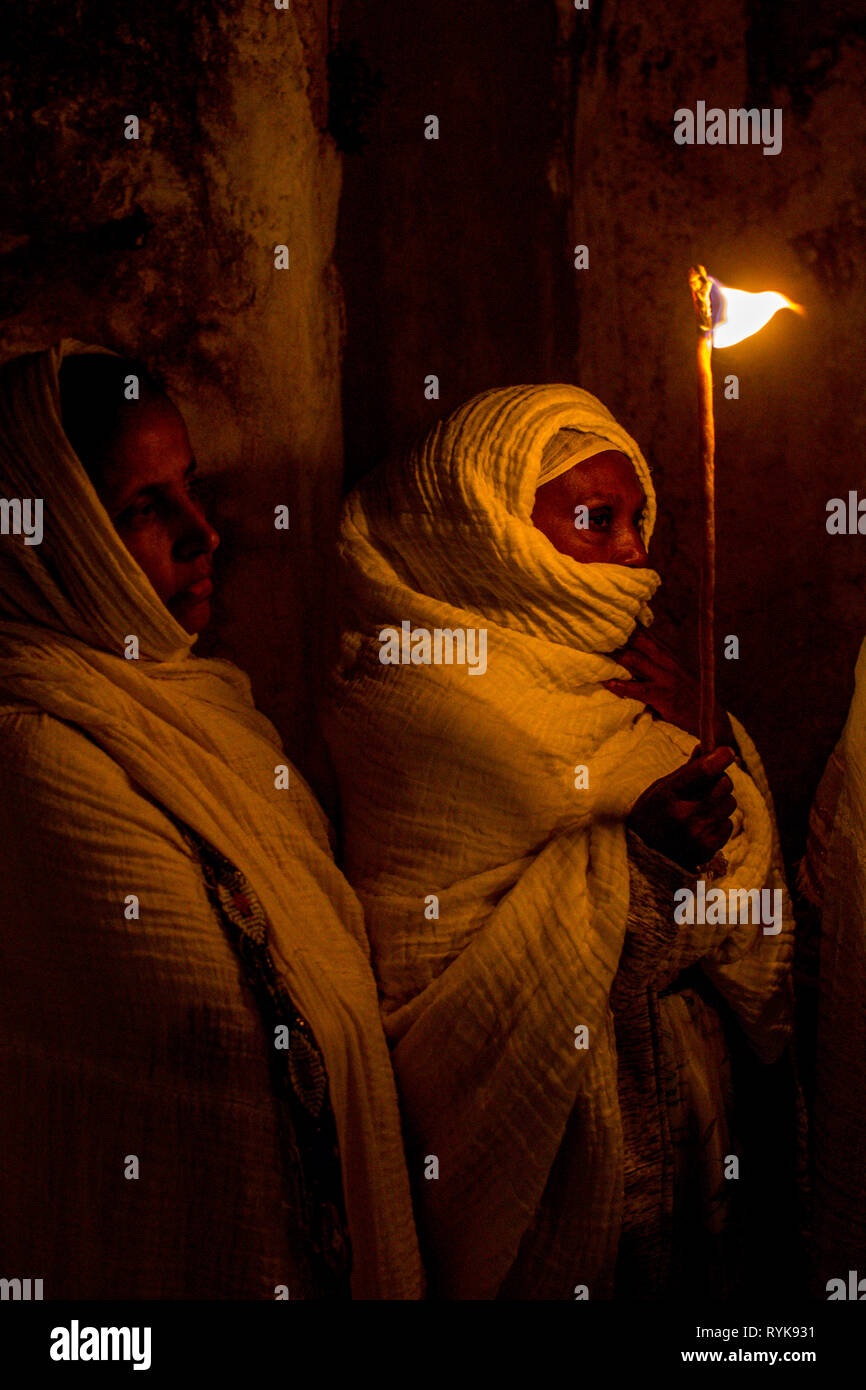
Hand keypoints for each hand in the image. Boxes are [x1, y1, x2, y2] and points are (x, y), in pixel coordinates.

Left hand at [604, 625, 735, 750]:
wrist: (709, 717)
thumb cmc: (687, 695)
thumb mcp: (673, 673)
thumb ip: (655, 661)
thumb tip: (631, 653)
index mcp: (668, 654)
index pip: (644, 634)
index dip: (625, 626)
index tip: (606, 619)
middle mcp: (666, 661)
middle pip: (639, 640)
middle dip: (617, 637)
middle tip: (595, 634)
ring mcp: (665, 678)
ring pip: (636, 660)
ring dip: (615, 657)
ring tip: (595, 654)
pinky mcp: (663, 696)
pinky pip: (639, 689)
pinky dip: (622, 686)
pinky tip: (608, 683)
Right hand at [627, 745, 736, 870]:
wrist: (642, 857)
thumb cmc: (651, 816)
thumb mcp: (661, 788)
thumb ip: (687, 771)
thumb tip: (707, 748)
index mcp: (668, 795)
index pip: (703, 770)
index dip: (720, 757)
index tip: (726, 752)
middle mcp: (685, 815)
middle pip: (724, 785)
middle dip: (720, 781)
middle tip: (709, 784)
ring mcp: (699, 834)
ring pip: (729, 804)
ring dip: (720, 803)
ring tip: (701, 809)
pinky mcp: (709, 849)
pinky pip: (728, 825)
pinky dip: (719, 822)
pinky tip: (701, 826)